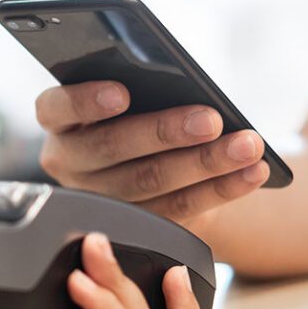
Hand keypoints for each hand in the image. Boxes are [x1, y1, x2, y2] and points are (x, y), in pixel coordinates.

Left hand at [21, 233, 155, 308]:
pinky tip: (81, 286)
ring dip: (118, 284)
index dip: (155, 292)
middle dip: (133, 277)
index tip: (147, 257)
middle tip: (103, 243)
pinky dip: (106, 307)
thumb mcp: (17, 305)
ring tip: (93, 255)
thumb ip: (42, 284)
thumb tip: (62, 251)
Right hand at [35, 81, 269, 227]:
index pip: (56, 107)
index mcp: (60, 121)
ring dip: (206, 163)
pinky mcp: (136, 225)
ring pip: (150, 182)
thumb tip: (184, 83)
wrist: (159, 161)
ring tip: (247, 145)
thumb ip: (143, 87)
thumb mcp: (135, 94)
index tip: (122, 93)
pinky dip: (221, 189)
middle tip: (211, 119)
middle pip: (112, 147)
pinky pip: (179, 210)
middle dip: (166, 132)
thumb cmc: (143, 109)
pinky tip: (251, 173)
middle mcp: (70, 162)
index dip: (86, 101)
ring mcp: (99, 198)